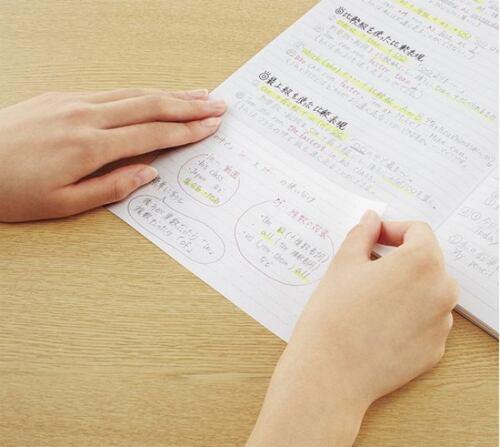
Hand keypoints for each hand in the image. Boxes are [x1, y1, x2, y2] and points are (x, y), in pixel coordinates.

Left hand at [0, 88, 225, 221]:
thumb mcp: (63, 204)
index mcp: (89, 146)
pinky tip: (152, 94)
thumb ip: (111, 187)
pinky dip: (140, 92)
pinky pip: (111, 91)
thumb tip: (149, 174)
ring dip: (168, 93)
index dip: (186, 130)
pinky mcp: (61, 96)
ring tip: (196, 93)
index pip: (152, 134)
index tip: (211, 125)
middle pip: (150, 105)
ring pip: (132, 93)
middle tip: (217, 104)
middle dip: (188, 105)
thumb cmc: (10, 190)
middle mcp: (85, 116)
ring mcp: (72, 101)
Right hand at [247, 211, 457, 446]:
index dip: (393, 229)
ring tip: (369, 298)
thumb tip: (371, 220)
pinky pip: (424, 320)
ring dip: (404, 286)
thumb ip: (362, 234)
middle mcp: (441, 291)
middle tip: (366, 266)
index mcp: (422, 262)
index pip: (419, 231)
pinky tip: (376, 323)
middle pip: (426, 261)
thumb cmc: (333, 315)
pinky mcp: (433, 350)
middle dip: (399, 258)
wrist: (330, 372)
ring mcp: (441, 324)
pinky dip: (406, 314)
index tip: (373, 238)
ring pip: (426, 291)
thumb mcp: (343, 263)